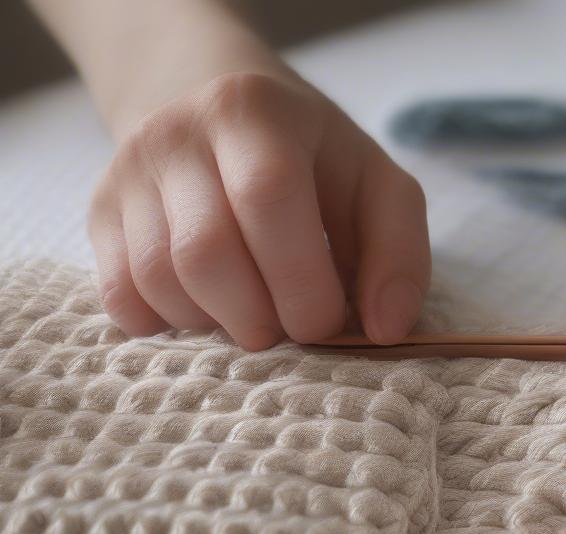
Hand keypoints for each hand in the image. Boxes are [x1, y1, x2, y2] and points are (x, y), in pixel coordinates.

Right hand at [88, 70, 429, 348]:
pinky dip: (170, 326)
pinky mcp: (99, 212)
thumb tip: (387, 331)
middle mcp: (178, 134)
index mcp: (256, 114)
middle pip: (206, 253)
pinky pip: (122, 296)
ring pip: (158, 280)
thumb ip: (400, 253)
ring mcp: (129, 172)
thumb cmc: (311, 162)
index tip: (325, 320)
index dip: (302, 282)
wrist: (209, 104)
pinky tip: (208, 311)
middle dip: (259, 318)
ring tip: (251, 316)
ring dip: (216, 326)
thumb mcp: (375, 186)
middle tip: (287, 329)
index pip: (268, 201)